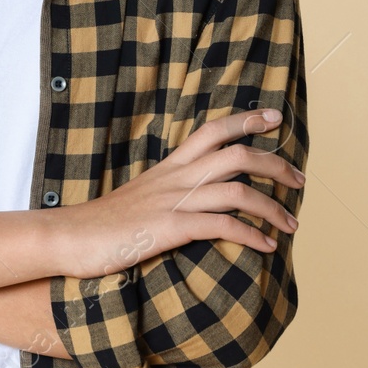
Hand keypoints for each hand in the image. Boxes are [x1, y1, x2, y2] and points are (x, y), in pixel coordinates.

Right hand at [53, 107, 303, 280]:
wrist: (68, 237)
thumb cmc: (103, 224)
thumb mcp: (141, 198)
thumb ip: (169, 193)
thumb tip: (195, 199)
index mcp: (169, 167)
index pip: (213, 131)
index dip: (247, 121)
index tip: (275, 119)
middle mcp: (176, 177)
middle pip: (235, 154)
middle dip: (274, 163)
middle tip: (299, 179)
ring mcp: (173, 201)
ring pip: (237, 190)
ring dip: (272, 206)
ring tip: (291, 224)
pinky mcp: (170, 229)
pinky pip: (222, 226)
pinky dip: (251, 235)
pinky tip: (266, 247)